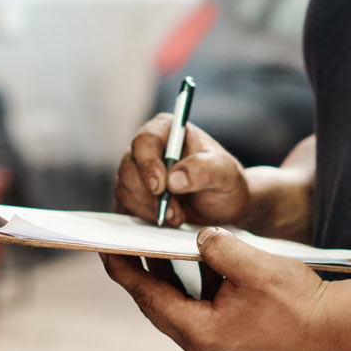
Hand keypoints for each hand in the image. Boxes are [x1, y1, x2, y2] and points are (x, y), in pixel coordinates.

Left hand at [102, 228, 329, 350]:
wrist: (338, 327)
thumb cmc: (300, 300)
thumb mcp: (254, 265)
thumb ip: (218, 248)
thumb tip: (197, 237)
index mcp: (200, 333)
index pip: (148, 296)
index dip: (125, 270)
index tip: (104, 248)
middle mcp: (201, 345)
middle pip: (156, 303)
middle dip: (139, 272)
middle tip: (120, 242)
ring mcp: (214, 346)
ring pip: (175, 305)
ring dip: (164, 276)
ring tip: (149, 244)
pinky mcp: (227, 339)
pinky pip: (195, 307)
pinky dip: (188, 284)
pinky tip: (188, 259)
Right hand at [115, 116, 248, 227]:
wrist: (223, 206)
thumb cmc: (225, 182)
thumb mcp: (225, 173)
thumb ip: (203, 170)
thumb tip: (174, 179)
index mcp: (167, 131)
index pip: (145, 142)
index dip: (148, 165)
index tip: (160, 188)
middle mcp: (147, 149)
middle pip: (129, 169)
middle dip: (151, 196)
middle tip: (175, 212)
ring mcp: (137, 172)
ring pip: (125, 190)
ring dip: (150, 209)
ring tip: (177, 216)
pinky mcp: (133, 194)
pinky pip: (126, 206)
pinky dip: (145, 217)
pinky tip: (167, 219)